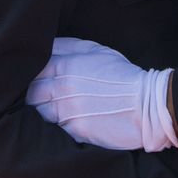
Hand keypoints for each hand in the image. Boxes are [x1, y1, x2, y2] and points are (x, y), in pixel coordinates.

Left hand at [25, 37, 177, 151]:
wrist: (147, 106)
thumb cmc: (124, 76)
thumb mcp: (98, 51)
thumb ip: (70, 47)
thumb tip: (48, 46)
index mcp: (66, 65)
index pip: (33, 68)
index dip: (31, 72)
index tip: (34, 74)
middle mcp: (62, 88)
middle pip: (30, 92)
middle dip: (34, 92)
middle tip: (43, 93)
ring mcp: (67, 111)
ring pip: (40, 111)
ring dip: (45, 109)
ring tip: (59, 106)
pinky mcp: (74, 130)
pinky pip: (56, 127)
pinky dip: (60, 123)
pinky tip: (73, 118)